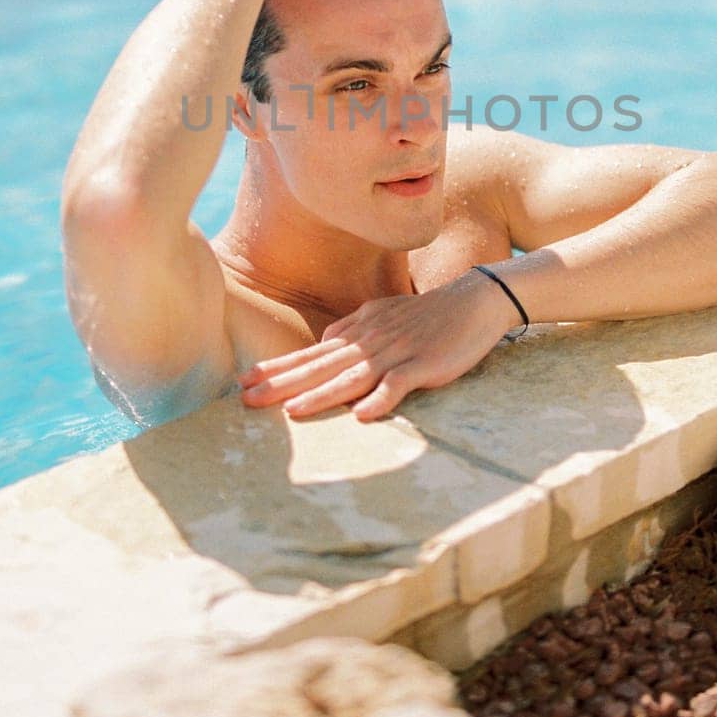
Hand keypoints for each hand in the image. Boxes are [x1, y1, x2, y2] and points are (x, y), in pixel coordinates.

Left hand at [236, 270, 518, 421]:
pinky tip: (363, 416)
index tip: (243, 382)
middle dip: (282, 384)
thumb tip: (325, 340)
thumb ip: (352, 329)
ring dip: (320, 395)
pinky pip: (399, 384)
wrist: (473, 300)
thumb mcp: (382, 315)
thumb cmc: (427, 313)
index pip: (310, 353)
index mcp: (358, 332)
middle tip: (246, 400)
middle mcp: (369, 341)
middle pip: (320, 366)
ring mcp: (396, 352)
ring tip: (291, 412)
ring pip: (352, 377)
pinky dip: (381, 399)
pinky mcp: (425, 364)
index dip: (276, 368)